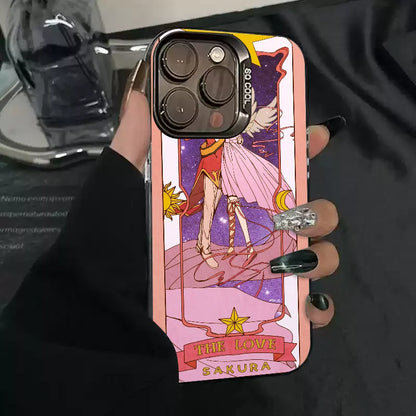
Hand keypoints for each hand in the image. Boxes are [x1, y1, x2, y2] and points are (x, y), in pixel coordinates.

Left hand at [110, 61, 344, 328]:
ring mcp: (256, 273)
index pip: (273, 171)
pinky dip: (315, 308)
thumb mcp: (121, 184)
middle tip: (298, 215)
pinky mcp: (259, 310)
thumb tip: (142, 92)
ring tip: (295, 261)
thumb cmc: (110, 243)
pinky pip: (304, 310)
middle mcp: (247, 234)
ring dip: (320, 257)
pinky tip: (306, 305)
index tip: (315, 135)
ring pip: (314, 258)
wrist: (102, 308)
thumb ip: (135, 140)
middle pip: (306, 215)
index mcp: (224, 201)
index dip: (301, 149)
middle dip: (317, 211)